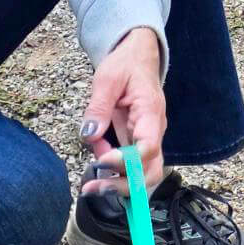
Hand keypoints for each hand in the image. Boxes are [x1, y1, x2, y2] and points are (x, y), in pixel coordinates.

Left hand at [80, 27, 165, 195]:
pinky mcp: (138, 143)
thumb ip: (98, 106)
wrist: (139, 56)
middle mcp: (154, 130)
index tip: (101, 160)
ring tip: (92, 166)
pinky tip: (98, 157)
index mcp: (150, 112)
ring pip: (142, 174)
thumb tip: (89, 135)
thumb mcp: (108, 78)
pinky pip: (131, 166)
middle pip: (151, 171)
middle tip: (94, 187)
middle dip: (124, 186)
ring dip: (116, 182)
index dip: (126, 161)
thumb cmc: (126, 64)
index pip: (148, 147)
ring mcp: (148, 139)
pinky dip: (113, 171)